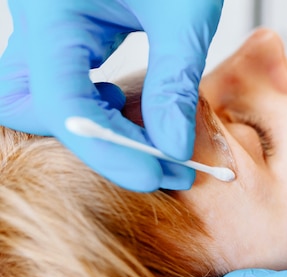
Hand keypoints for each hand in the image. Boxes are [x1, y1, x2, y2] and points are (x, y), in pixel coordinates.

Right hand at [0, 0, 222, 190]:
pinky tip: (125, 103)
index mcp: (51, 6)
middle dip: (89, 141)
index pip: (64, 103)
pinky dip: (90, 105)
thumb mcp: (184, 14)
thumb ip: (175, 83)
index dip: (110, 149)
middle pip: (27, 104)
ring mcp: (43, 22)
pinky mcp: (60, 27)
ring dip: (87, 126)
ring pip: (36, 96)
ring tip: (144, 131)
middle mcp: (36, 16)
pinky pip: (57, 80)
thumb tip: (173, 149)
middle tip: (157, 161)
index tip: (160, 174)